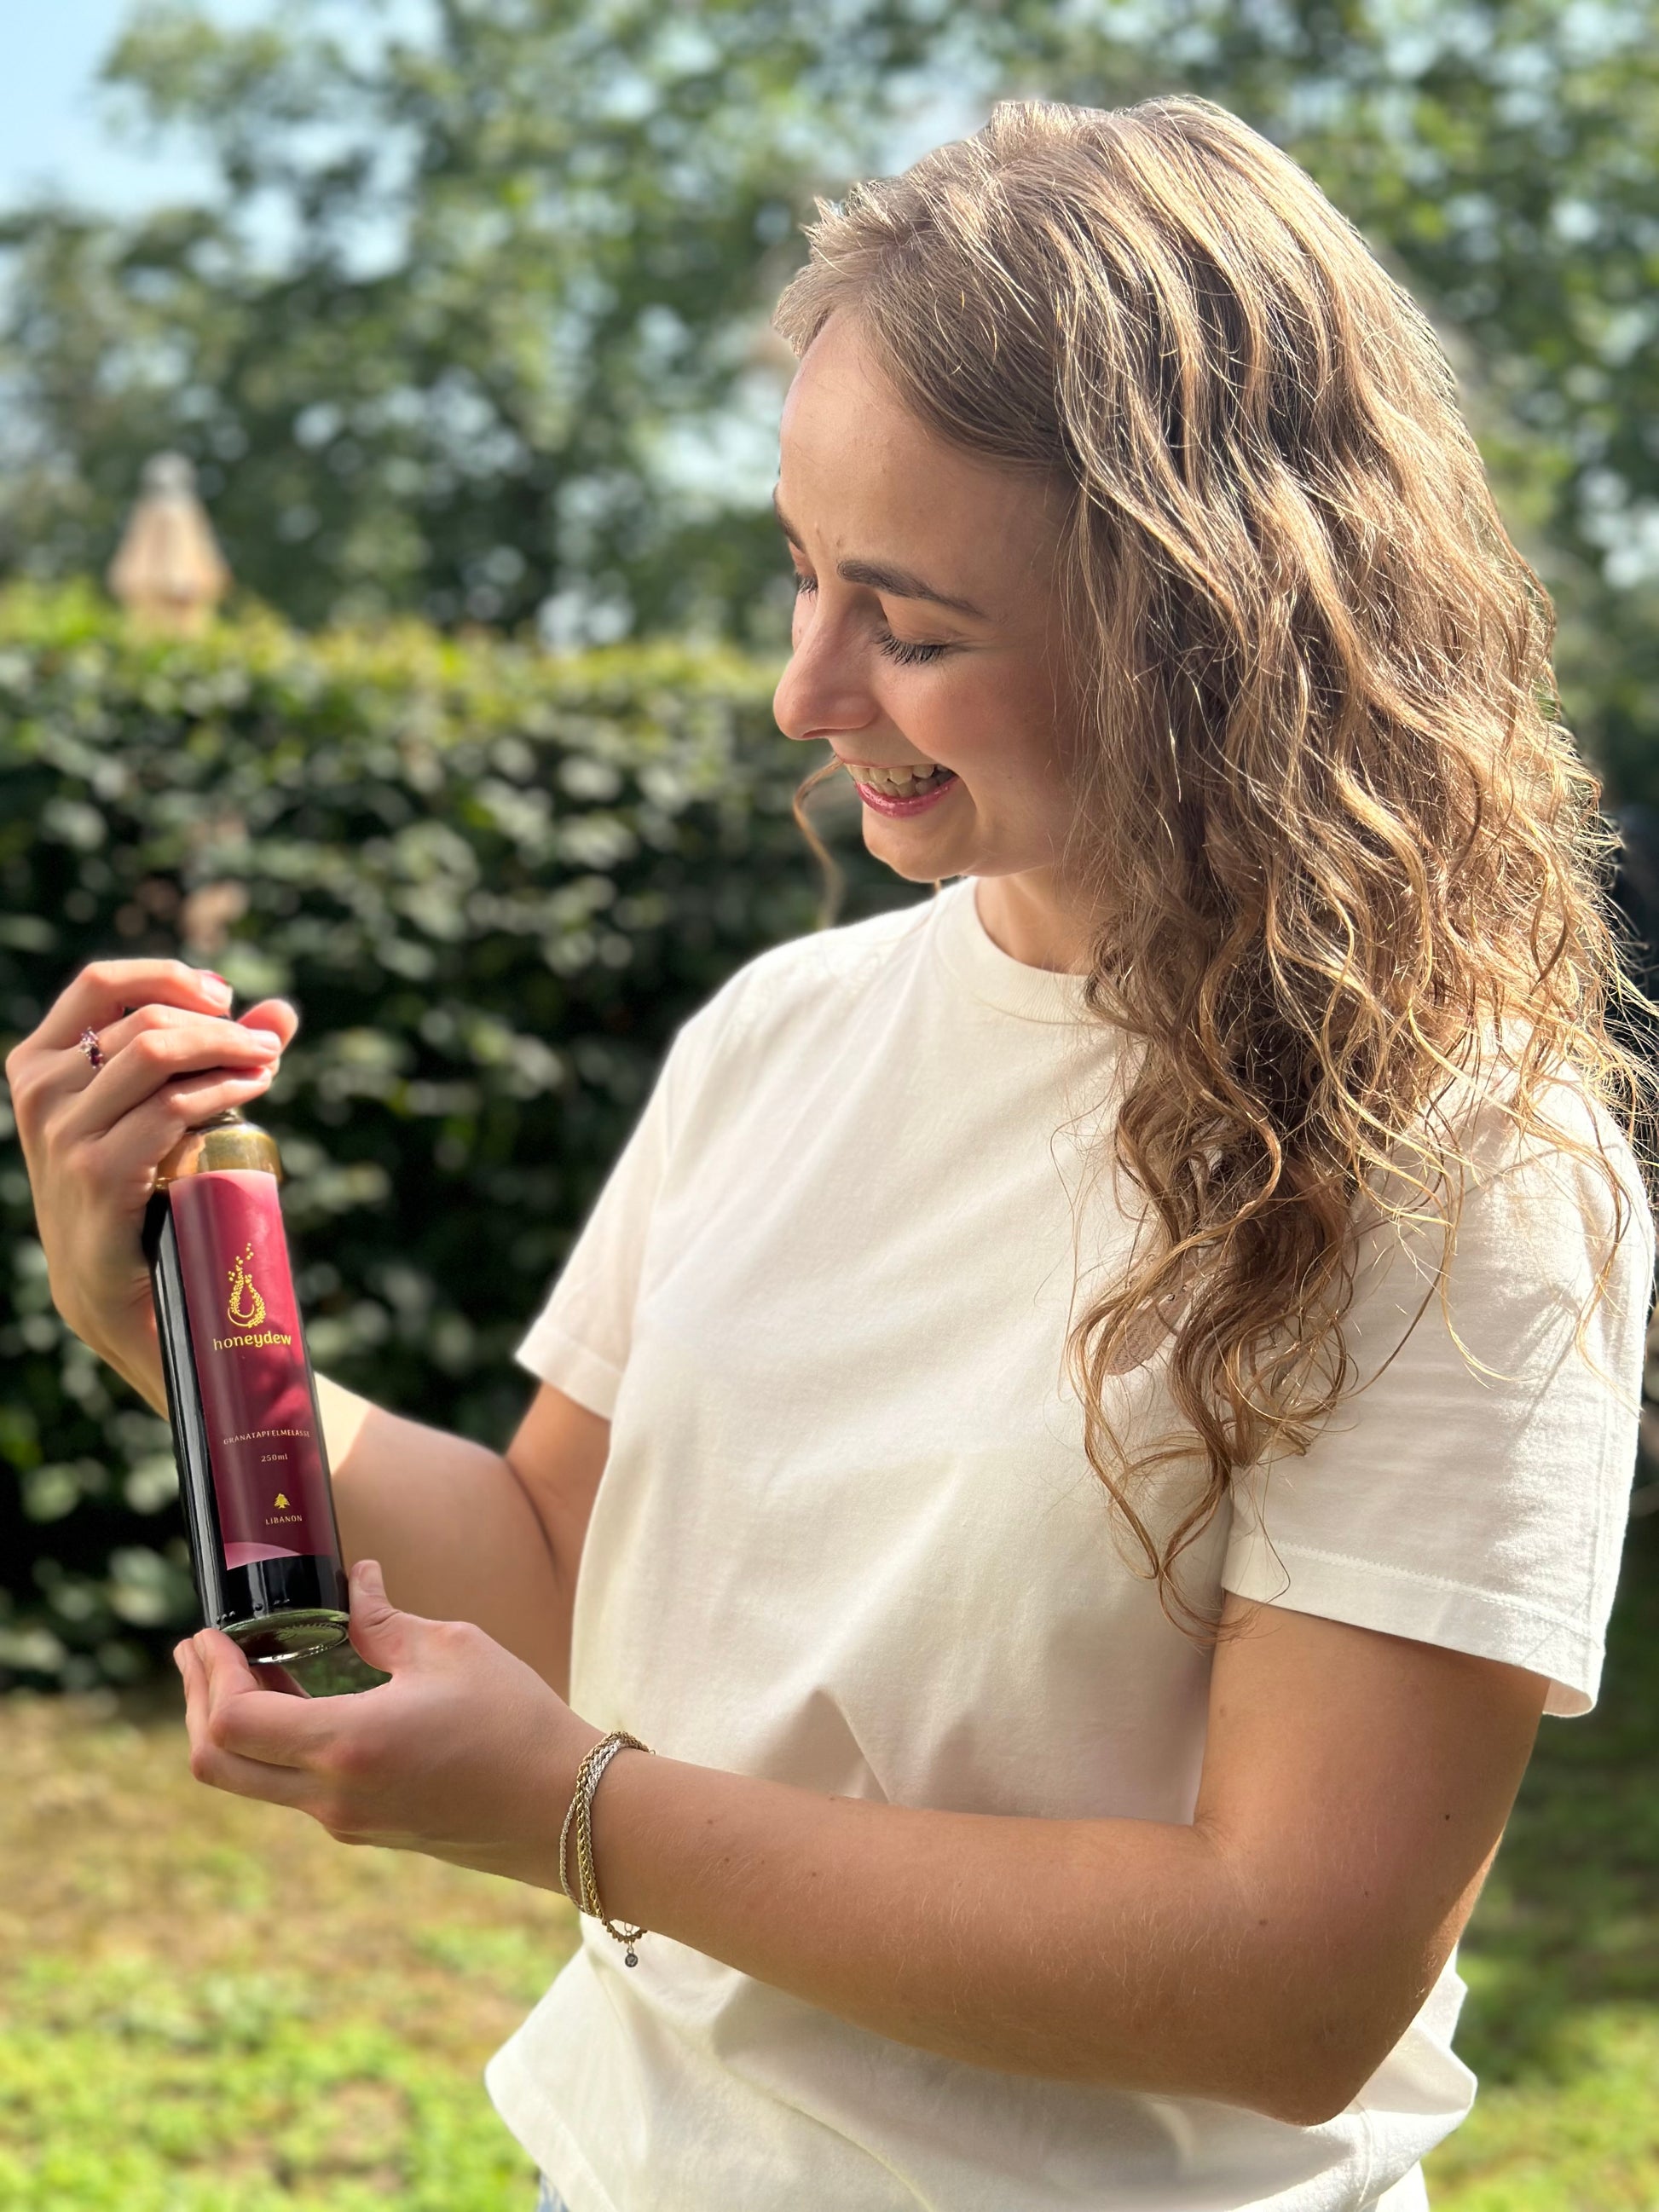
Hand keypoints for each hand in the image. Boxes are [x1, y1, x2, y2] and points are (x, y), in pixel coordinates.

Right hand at [4, 958, 298, 1398]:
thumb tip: (282, 1012)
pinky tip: (254, 1089)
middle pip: (146, 1020)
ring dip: (228, 1050)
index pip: (100, 983)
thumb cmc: (139, 1191)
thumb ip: (212, 1056)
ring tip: (268, 1063)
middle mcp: (41, 1092)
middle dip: (220, 1025)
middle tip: (268, 1045)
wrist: (111, 1288)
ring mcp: (62, 1134)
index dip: (170, 976)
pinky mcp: (96, 1172)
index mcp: (39, 1063)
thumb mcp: (158, 1111)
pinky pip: (171, 1108)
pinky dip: (224, 1088)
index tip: (225, 996)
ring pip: (158, 1053)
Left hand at [174, 1559, 601, 1886]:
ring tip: (246, 1668)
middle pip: (217, 1765)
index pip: (231, 1722)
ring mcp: (346, 1821)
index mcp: (347, 1745)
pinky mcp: (367, 1828)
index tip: (210, 1632)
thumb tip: (355, 1582)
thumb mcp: (450, 1651)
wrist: (566, 1812)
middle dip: (196, 1704)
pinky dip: (275, 1744)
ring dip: (233, 1725)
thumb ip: (384, 1621)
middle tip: (200, 1652)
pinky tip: (298, 1702)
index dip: (209, 1674)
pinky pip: (293, 1788)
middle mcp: (332, 1796)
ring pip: (252, 1781)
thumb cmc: (517, 1724)